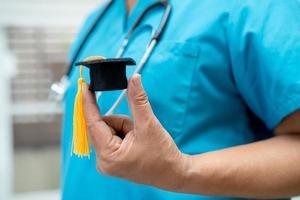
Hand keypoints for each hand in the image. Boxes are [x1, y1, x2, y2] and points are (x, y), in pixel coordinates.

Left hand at [83, 74, 187, 190]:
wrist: (173, 173)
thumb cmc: (162, 155)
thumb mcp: (149, 124)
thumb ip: (138, 100)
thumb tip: (134, 78)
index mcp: (108, 155)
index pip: (92, 123)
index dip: (88, 102)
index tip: (84, 85)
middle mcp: (103, 161)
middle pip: (103, 126)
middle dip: (121, 122)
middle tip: (137, 129)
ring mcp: (107, 162)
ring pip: (108, 130)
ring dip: (124, 127)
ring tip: (140, 138)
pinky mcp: (112, 160)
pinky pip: (111, 137)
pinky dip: (124, 133)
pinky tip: (137, 142)